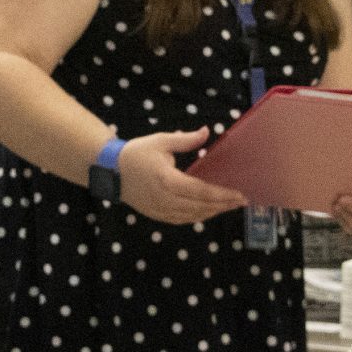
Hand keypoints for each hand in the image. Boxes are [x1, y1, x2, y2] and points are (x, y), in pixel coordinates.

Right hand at [118, 127, 246, 224]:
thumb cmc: (136, 153)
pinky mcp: (156, 215)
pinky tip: (208, 212)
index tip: (239, 194)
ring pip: (192, 216)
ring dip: (212, 212)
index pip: (200, 191)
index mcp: (166, 179)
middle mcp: (164, 198)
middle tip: (241, 201)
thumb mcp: (160, 141)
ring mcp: (159, 209)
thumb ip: (186, 140)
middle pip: (200, 207)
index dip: (221, 195)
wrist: (110, 171)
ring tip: (228, 206)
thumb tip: (207, 132)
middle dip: (222, 205)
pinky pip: (181, 220)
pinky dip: (197, 217)